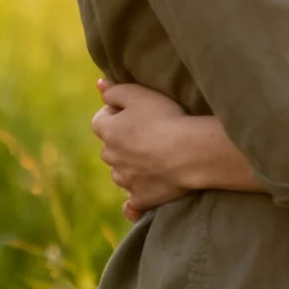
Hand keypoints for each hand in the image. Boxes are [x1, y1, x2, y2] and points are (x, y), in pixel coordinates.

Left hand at [91, 78, 191, 220]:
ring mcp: (126, 181)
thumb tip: (99, 85)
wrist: (189, 152)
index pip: (101, 120)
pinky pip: (132, 204)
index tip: (136, 111)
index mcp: (108, 131)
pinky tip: (142, 196)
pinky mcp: (141, 199)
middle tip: (150, 133)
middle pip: (110, 148)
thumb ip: (116, 90)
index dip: (116, 114)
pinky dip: (134, 201)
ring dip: (130, 167)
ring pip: (121, 173)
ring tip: (156, 159)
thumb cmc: (166, 117)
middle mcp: (111, 158)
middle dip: (123, 142)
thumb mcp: (139, 93)